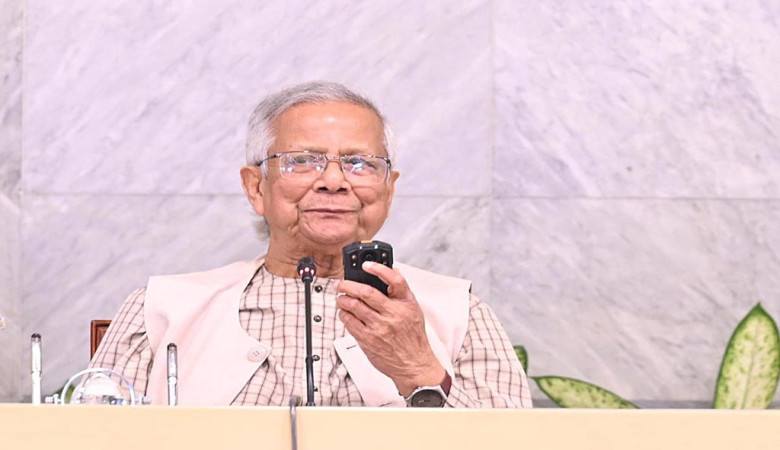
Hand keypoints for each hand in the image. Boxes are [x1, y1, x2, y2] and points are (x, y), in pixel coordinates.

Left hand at [336, 261, 445, 395]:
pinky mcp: (368, 340)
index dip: (379, 269)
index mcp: (405, 304)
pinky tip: (345, 314)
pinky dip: (344, 315)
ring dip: (343, 300)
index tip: (366, 265)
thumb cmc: (414, 338)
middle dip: (348, 285)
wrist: (414, 365)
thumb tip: (393, 271)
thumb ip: (402, 292)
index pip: (394, 279)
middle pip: (365, 292)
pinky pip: (350, 323)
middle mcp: (392, 314)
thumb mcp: (414, 310)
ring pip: (353, 307)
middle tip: (341, 284)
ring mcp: (379, 328)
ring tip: (341, 299)